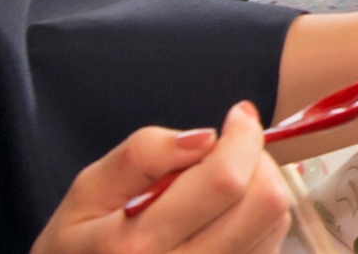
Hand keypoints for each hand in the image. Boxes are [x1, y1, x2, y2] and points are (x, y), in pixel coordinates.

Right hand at [33, 101, 291, 253]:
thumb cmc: (80, 241)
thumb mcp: (90, 189)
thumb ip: (145, 154)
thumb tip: (206, 138)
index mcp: (137, 245)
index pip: (224, 180)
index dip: (242, 137)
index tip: (238, 116)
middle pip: (264, 202)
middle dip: (256, 161)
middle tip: (228, 151)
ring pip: (277, 221)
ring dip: (261, 187)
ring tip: (221, 184)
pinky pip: (272, 243)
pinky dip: (260, 217)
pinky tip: (225, 214)